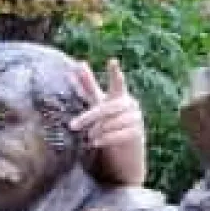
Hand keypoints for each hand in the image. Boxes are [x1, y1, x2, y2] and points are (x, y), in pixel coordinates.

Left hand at [70, 58, 146, 185]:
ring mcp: (135, 118)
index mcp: (119, 95)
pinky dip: (105, 139)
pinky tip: (96, 142)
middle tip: (72, 126)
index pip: (116, 83)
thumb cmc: (109, 121)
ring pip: (110, 123)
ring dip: (97, 131)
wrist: (125, 149)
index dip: (114, 73)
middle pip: (105, 109)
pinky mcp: (137, 132)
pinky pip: (118, 134)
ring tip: (89, 137)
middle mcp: (129, 104)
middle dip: (88, 118)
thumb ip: (89, 86)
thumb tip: (77, 65)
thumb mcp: (98, 103)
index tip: (112, 61)